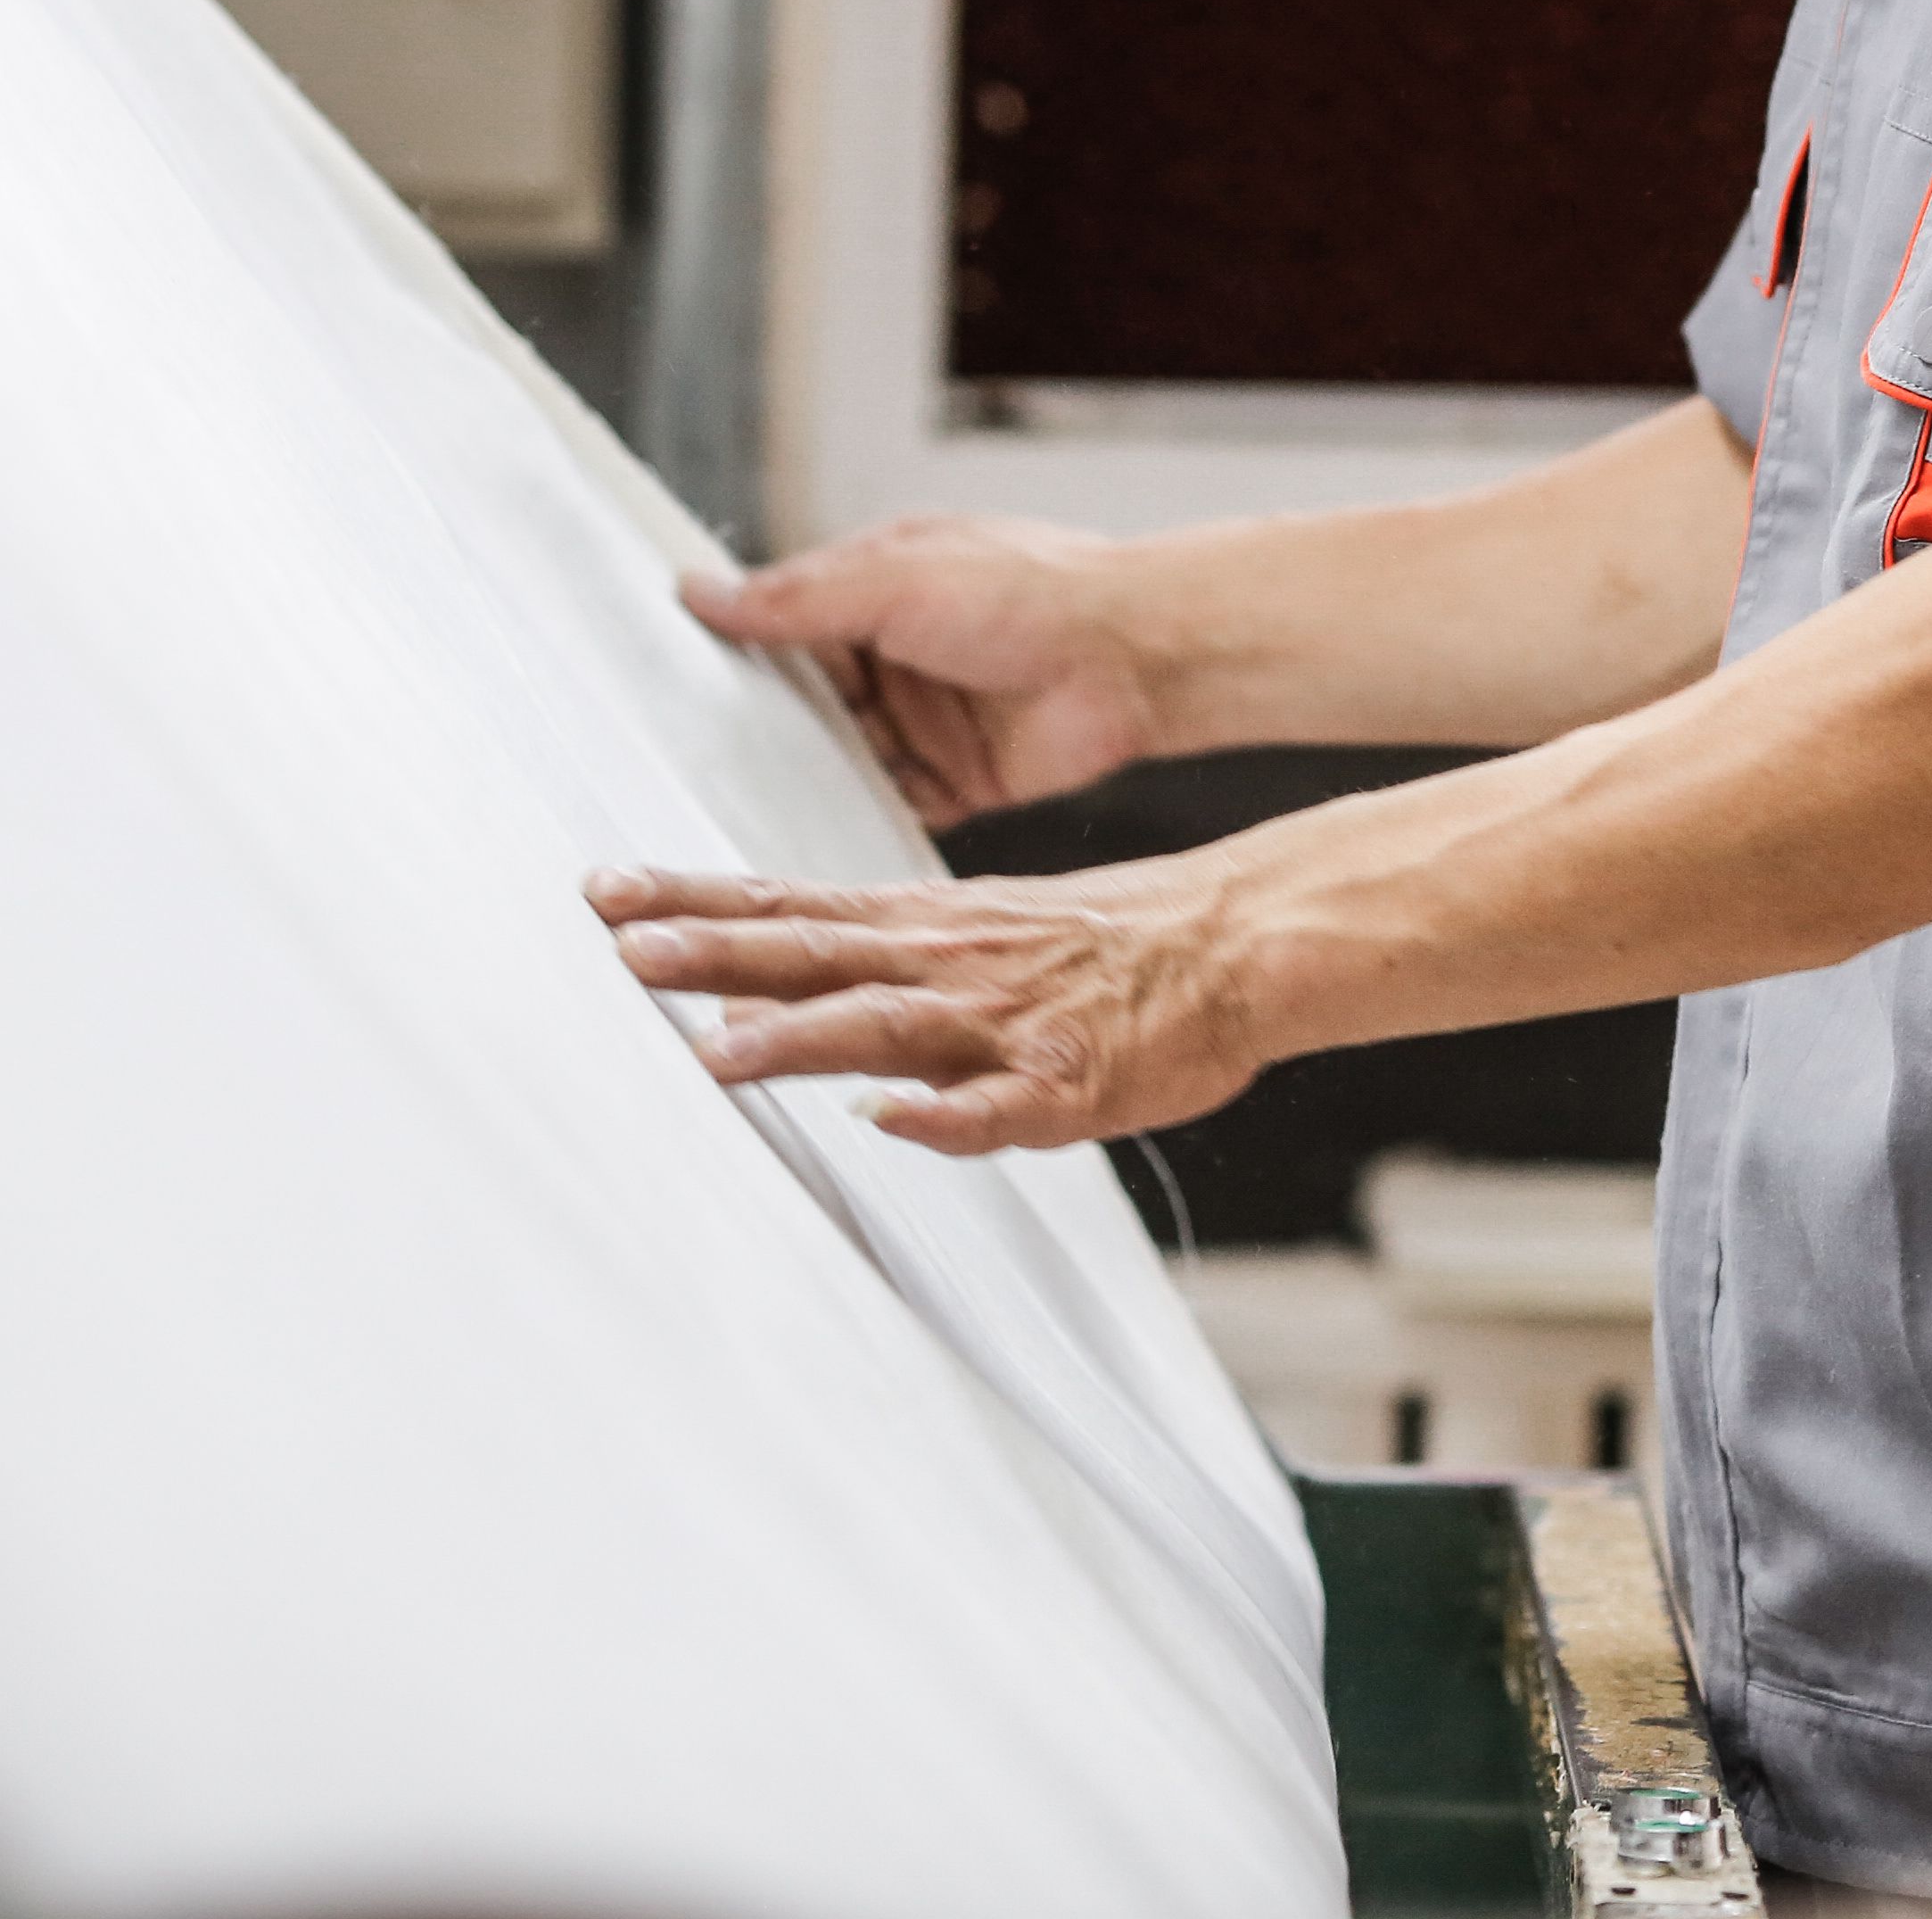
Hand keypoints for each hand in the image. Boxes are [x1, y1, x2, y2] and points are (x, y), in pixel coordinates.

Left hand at [589, 859, 1256, 1152]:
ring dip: (805, 1039)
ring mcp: (1007, 1020)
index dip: (695, 903)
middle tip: (624, 949)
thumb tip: (769, 982)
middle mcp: (950, 961)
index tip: (608, 892)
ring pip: (891, 1028)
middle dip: (715, 956)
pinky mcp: (1070, 1080)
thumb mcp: (981, 925)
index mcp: (925, 925)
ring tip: (723, 1053)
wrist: (1237, 938)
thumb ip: (882, 955)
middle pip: (815, 956)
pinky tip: (899, 1124)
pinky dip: (949, 1115)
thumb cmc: (1108, 944)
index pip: (788, 908)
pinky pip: (1003, 1106)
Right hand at [683, 515, 1180, 827]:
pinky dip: (854, 820)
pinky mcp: (957, 780)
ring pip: (838, 760)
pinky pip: (889, 805)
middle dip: (757, 732)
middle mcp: (895, 656)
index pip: (780, 627)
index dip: (731, 657)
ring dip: (800, 781)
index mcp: (877, 591)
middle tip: (682, 768)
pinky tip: (805, 844)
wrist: (1136, 657)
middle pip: (802, 704)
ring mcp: (926, 722)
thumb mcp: (897, 581)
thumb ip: (798, 598)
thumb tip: (700, 590)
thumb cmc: (1033, 592)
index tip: (661, 690)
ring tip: (728, 813)